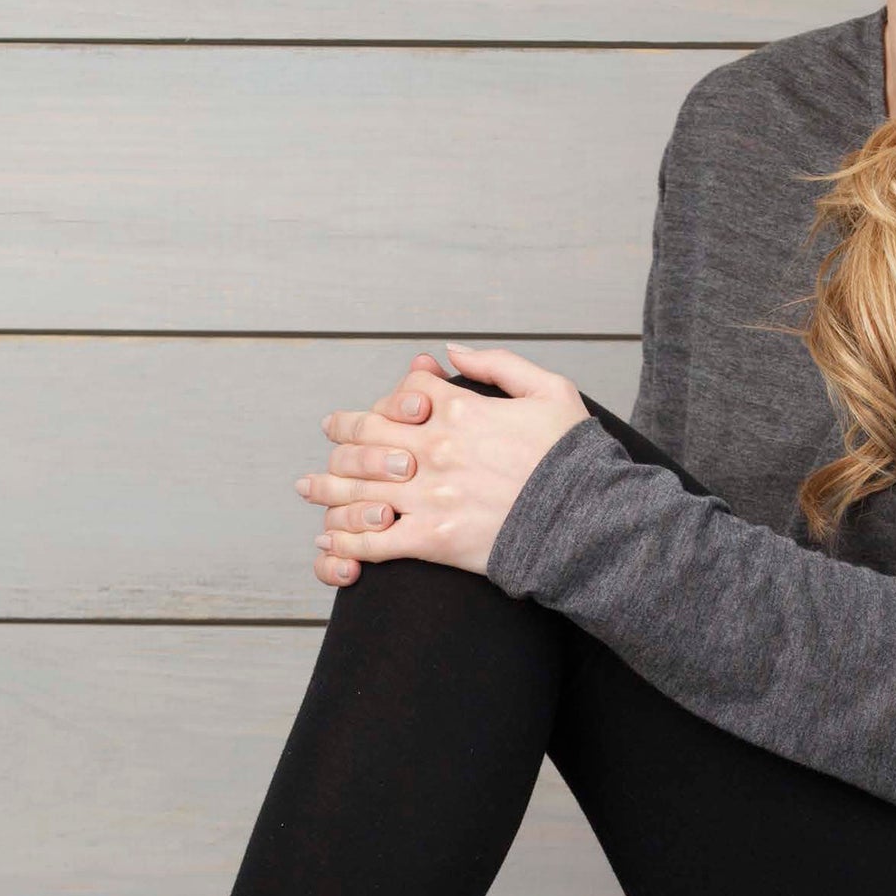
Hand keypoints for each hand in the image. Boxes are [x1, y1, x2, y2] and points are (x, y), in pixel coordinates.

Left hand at [295, 341, 589, 586]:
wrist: (587, 523)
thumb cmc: (573, 458)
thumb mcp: (550, 390)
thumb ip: (498, 364)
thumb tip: (453, 351)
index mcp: (461, 411)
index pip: (404, 392)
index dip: (391, 396)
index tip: (384, 405)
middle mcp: (435, 449)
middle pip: (366, 434)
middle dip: (342, 432)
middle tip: (330, 433)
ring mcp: (429, 496)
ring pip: (357, 487)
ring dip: (326, 487)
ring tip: (308, 488)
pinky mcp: (431, 540)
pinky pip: (372, 542)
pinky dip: (345, 542)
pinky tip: (328, 543)